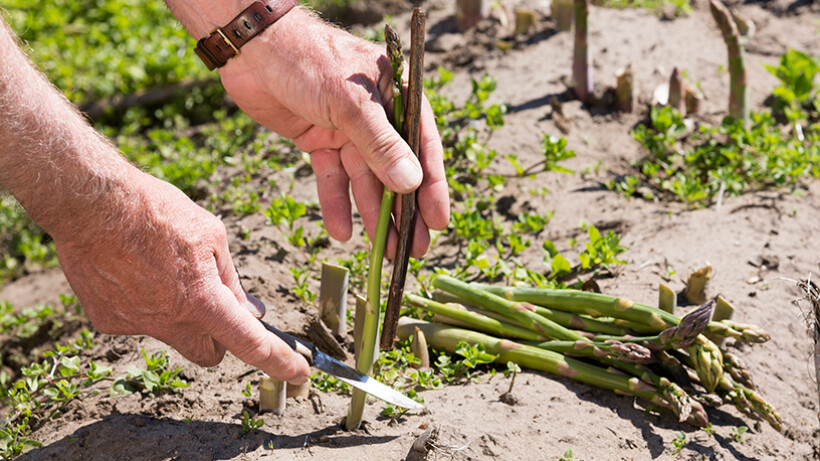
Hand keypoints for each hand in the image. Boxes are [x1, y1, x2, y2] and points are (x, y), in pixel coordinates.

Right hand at [54, 171, 309, 383]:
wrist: (91, 203)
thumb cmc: (156, 211)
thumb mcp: (212, 236)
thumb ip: (231, 280)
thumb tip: (250, 311)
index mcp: (203, 300)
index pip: (251, 344)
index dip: (279, 363)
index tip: (298, 374)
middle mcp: (170, 321)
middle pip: (209, 353)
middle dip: (219, 339)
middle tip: (217, 308)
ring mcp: (136, 324)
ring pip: (172, 333)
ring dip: (179, 314)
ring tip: (163, 269)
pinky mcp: (108, 321)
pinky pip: (139, 321)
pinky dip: (145, 304)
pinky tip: (134, 271)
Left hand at [217, 8, 449, 257]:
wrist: (250, 47)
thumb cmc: (307, 59)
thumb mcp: (349, 103)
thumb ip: (380, 145)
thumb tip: (410, 184)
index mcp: (397, 95)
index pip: (423, 146)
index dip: (432, 187)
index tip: (438, 222)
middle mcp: (376, 115)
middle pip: (395, 170)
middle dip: (404, 211)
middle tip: (414, 250)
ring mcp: (346, 129)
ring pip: (364, 180)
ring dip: (372, 215)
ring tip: (384, 252)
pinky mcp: (318, 140)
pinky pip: (331, 177)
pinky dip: (336, 203)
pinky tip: (342, 232)